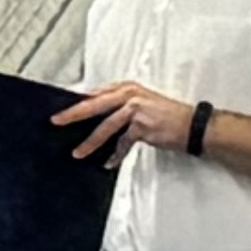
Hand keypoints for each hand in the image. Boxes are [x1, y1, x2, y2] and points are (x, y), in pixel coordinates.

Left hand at [48, 79, 184, 165]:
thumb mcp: (141, 104)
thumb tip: (93, 117)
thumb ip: (118, 107)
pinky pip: (123, 143)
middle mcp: (129, 95)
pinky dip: (115, 154)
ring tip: (78, 152)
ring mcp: (136, 110)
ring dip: (90, 142)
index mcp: (127, 87)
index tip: (61, 110)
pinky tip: (108, 163)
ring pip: (105, 126)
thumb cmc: (168, 116)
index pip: (96, 93)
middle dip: (73, 114)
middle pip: (94, 104)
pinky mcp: (142, 126)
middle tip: (56, 121)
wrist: (194, 126)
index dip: (78, 102)